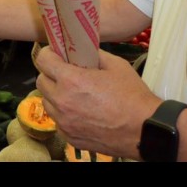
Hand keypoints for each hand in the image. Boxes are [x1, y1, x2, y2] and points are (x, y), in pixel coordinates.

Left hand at [34, 46, 159, 158]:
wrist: (145, 130)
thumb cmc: (132, 96)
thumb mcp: (115, 65)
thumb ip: (93, 54)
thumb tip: (81, 49)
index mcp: (71, 81)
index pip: (43, 61)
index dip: (48, 54)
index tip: (56, 54)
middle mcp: (62, 101)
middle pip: (41, 81)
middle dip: (50, 74)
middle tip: (65, 73)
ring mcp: (64, 122)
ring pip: (47, 102)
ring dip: (54, 95)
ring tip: (72, 93)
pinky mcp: (69, 137)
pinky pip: (57, 121)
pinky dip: (63, 114)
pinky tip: (78, 111)